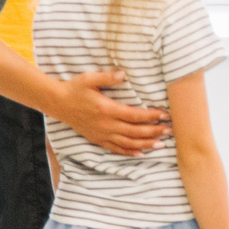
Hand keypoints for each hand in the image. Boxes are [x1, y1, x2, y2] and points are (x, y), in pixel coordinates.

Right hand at [54, 70, 169, 155]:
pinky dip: (129, 152)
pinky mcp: (97, 139)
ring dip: (145, 144)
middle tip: (170, 131)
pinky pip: (115, 149)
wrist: (57, 103)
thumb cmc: (75, 88)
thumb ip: (107, 77)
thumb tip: (123, 74)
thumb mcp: (89, 78)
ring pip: (127, 143)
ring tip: (161, 145)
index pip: (134, 115)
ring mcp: (101, 134)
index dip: (151, 116)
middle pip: (134, 131)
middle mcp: (105, 125)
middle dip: (153, 132)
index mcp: (106, 109)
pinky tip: (141, 153)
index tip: (165, 115)